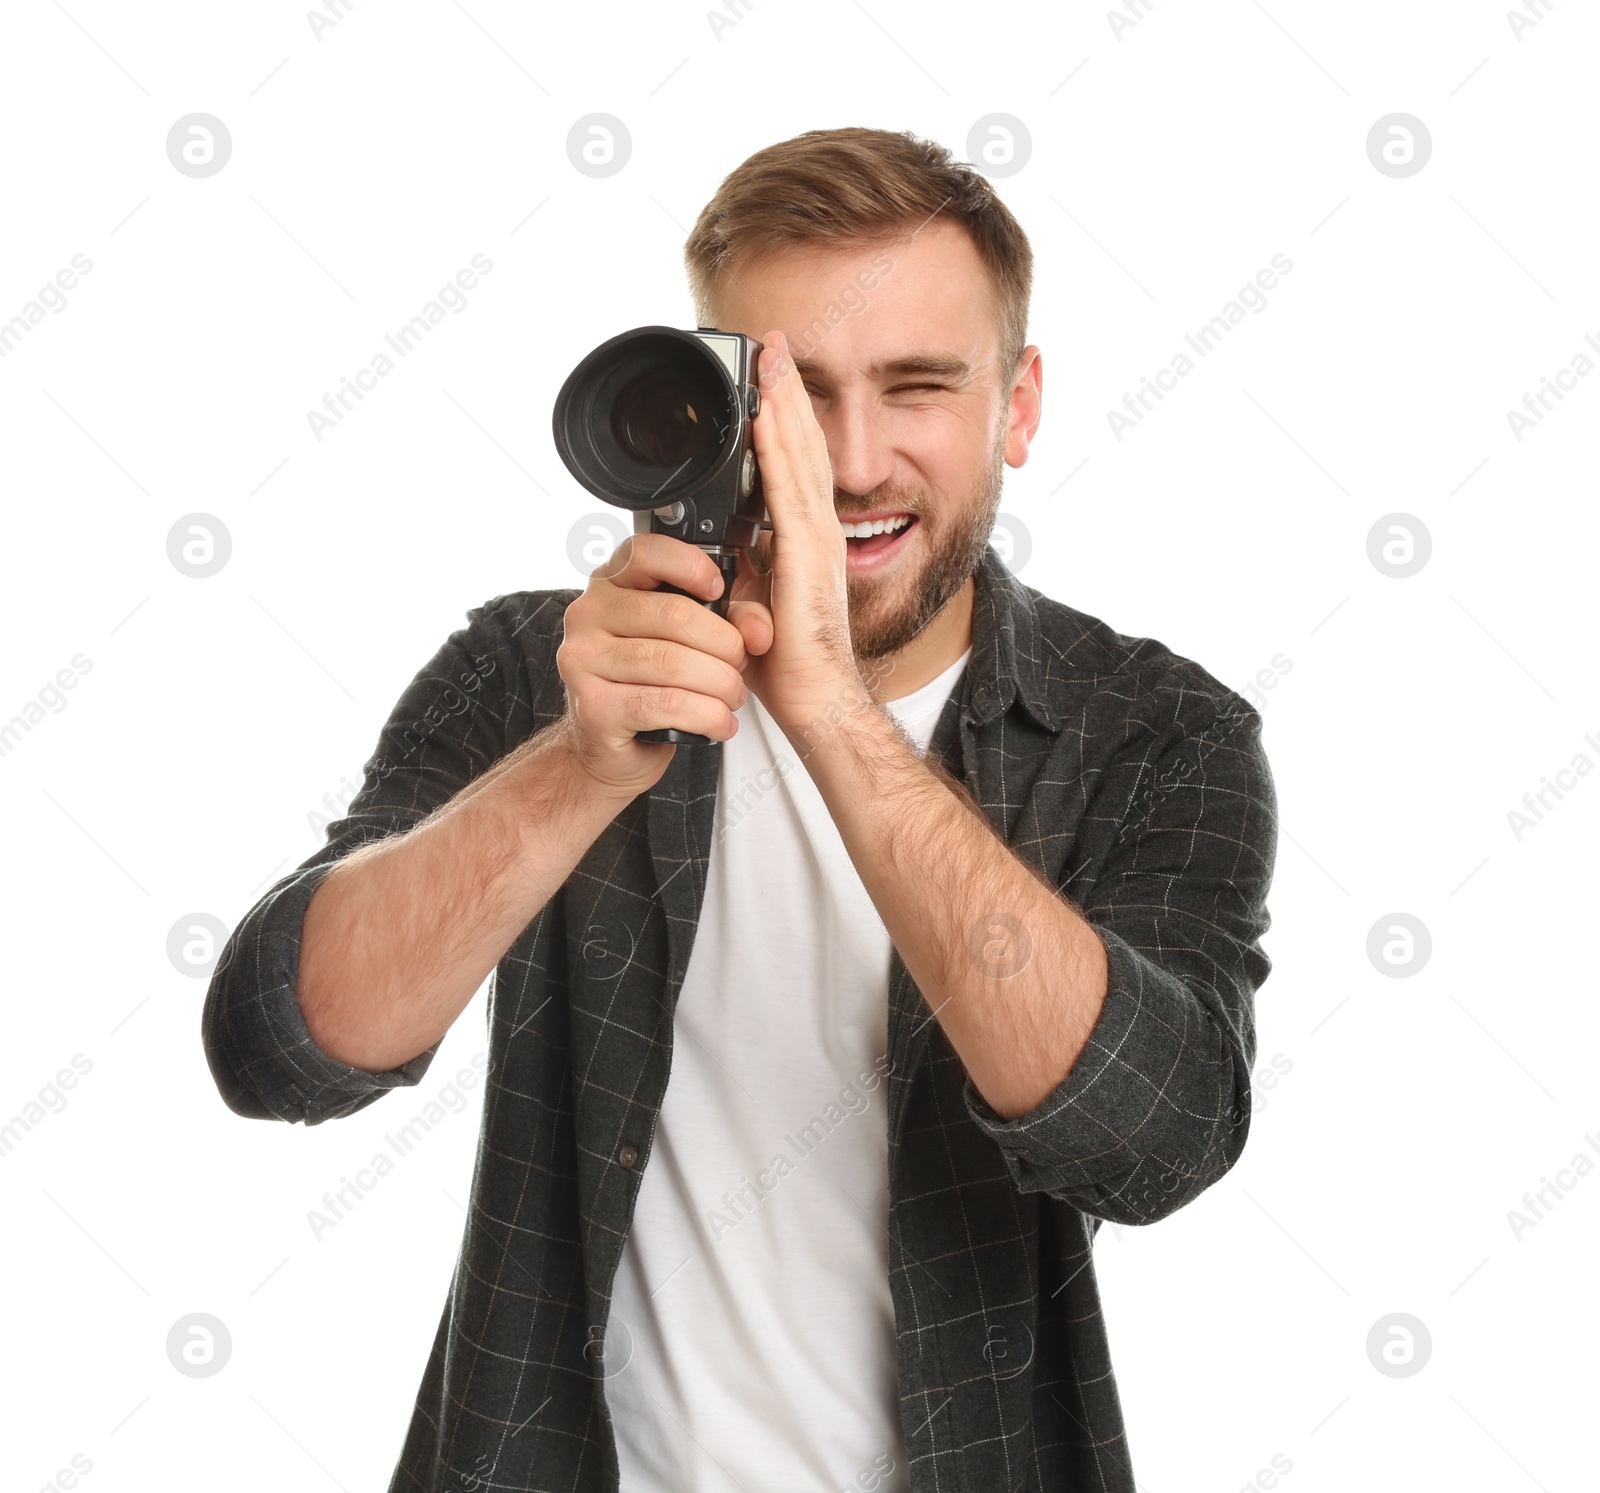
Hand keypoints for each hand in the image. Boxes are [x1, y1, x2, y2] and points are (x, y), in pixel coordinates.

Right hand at [555, 531, 749, 798]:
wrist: (609, 746)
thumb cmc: (646, 684)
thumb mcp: (681, 639)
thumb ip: (724, 619)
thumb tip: (758, 627)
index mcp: (609, 585)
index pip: (647, 552)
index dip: (693, 567)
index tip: (719, 589)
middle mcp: (588, 616)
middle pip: (674, 614)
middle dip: (724, 644)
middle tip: (739, 664)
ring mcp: (583, 661)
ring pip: (673, 662)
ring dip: (720, 684)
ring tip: (733, 696)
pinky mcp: (594, 707)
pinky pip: (668, 704)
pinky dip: (708, 715)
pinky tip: (720, 722)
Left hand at [724, 330, 866, 739]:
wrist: (818, 698)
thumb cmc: (789, 662)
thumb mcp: (756, 599)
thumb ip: (747, 568)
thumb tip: (724, 551)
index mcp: (805, 539)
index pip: (794, 466)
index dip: (783, 419)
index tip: (770, 378)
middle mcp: (818, 531)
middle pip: (801, 447)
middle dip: (787, 394)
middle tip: (773, 346)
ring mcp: (818, 540)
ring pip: (798, 457)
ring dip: (784, 406)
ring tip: (772, 361)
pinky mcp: (806, 556)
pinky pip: (788, 492)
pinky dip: (778, 451)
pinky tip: (765, 419)